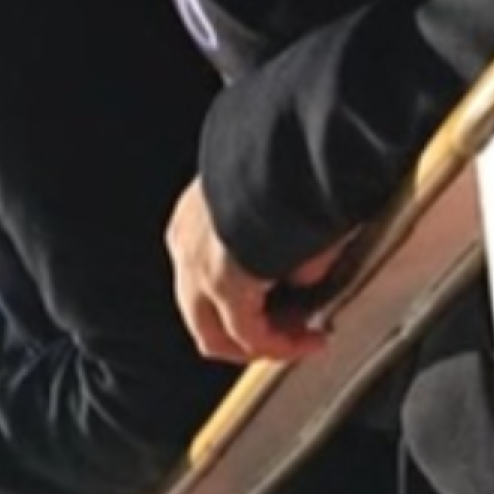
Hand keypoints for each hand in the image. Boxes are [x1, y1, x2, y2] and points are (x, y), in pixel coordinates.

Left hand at [169, 181, 348, 365]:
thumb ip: (281, 244)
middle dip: (247, 335)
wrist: (284, 148)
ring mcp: (196, 267)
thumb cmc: (286, 163)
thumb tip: (304, 277)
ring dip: (261, 345)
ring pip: (216, 333)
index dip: (242, 302)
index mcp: (192, 219)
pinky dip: (279, 345)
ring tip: (301, 341)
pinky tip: (308, 340)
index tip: (277, 306)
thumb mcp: (276, 200)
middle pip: (202, 316)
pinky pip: (248, 335)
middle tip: (288, 335)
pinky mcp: (222, 284)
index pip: (202, 281)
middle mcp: (185, 245)